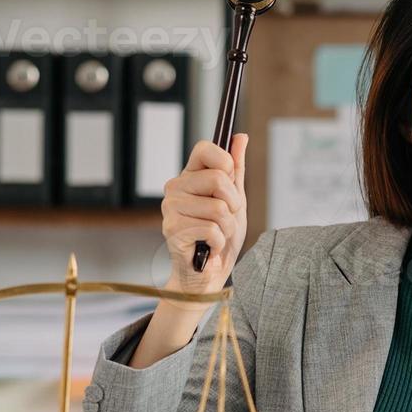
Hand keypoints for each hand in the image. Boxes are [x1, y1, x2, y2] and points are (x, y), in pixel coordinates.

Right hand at [160, 134, 248, 302]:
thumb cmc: (220, 237)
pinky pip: (212, 229)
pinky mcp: (173, 230)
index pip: (205, 148)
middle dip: (233, 203)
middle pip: (218, 178)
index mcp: (190, 177)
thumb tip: (240, 137)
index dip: (226, 163)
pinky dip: (218, 242)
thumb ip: (236, 169)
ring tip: (217, 235)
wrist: (209, 274)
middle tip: (225, 219)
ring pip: (218, 208)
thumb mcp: (235, 200)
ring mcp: (171, 209)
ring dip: (227, 227)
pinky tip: (208, 247)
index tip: (230, 180)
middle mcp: (175, 188)